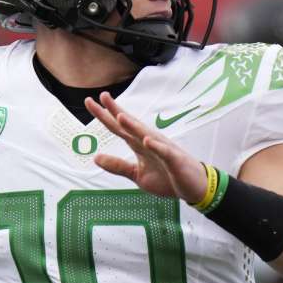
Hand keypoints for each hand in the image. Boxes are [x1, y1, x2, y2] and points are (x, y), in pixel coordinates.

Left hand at [84, 91, 209, 203]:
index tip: (90, 101)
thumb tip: (95, 158)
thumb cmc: (167, 178)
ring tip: (119, 116)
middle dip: (116, 111)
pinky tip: (146, 140)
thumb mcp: (136, 174)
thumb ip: (117, 166)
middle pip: (130, 125)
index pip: (119, 127)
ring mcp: (162, 149)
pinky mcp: (174, 160)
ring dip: (133, 126)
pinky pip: (163, 152)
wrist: (193, 187)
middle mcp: (149, 141)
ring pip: (146, 134)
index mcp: (138, 144)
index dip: (105, 115)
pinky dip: (155, 146)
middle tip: (102, 96)